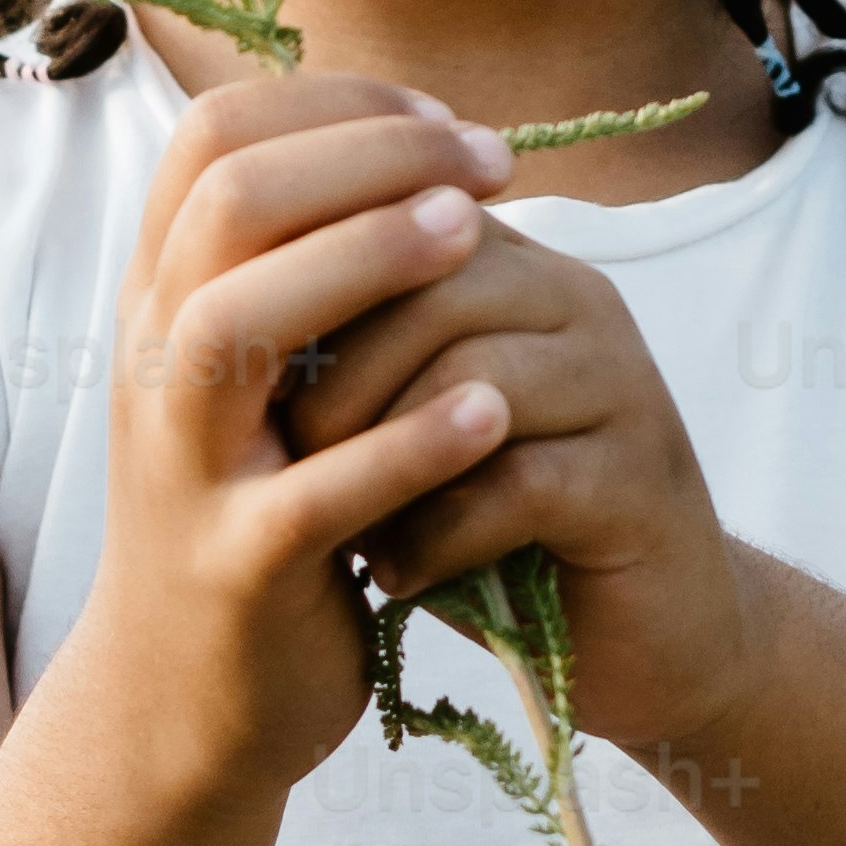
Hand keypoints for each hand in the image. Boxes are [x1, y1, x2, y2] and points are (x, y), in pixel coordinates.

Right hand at [83, 75, 523, 808]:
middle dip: (369, 159)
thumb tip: (406, 142)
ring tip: (476, 238)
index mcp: (160, 303)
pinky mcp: (238, 568)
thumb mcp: (246, 381)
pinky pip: (316, 492)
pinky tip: (489, 414)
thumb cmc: (246, 513)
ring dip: (363, 261)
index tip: (442, 121)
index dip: (334, 106)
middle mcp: (151, 366)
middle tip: (488, 165)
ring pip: (236, 324)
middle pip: (228, 203)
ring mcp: (184, 468)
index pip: (214, 139)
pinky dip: (406, 444)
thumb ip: (293, 272)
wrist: (180, 704)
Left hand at [278, 215, 755, 762]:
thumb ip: (352, 345)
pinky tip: (400, 574)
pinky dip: (438, 533)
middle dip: (334, 373)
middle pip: (428, 278)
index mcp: (510, 263)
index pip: (390, 205)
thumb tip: (206, 294)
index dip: (303, 280)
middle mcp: (574, 300)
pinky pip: (517, 479)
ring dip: (382, 456)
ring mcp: (619, 384)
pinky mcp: (640, 482)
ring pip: (473, 373)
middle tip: (286, 456)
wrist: (638, 640)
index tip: (242, 372)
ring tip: (341, 521)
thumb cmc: (498, 524)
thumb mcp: (411, 422)